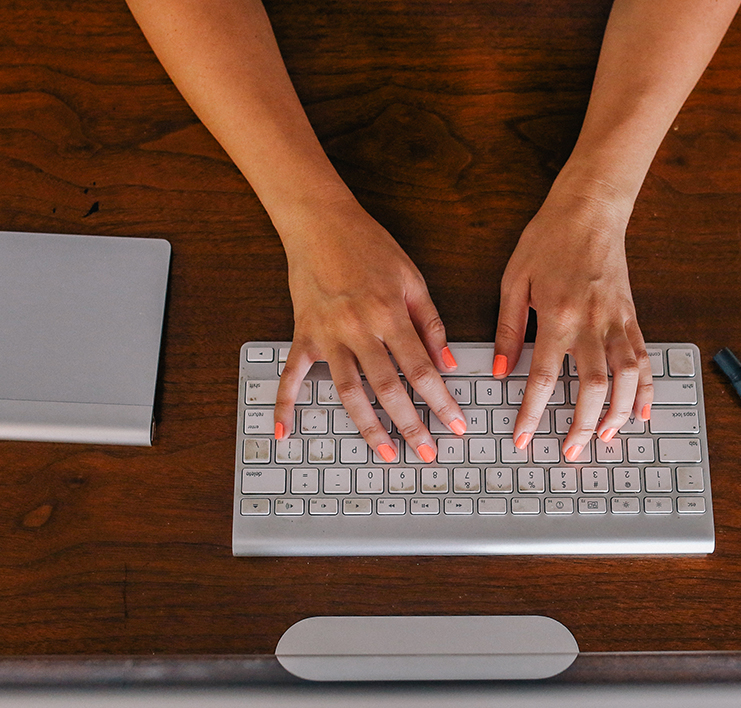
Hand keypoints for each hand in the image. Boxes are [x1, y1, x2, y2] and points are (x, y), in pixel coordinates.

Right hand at [272, 195, 465, 461]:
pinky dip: (285, 404)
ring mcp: (327, 335)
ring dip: (367, 427)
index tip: (455, 426)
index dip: (441, 402)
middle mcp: (359, 329)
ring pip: (348, 392)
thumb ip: (431, 324)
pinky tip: (285, 431)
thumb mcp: (412, 279)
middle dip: (410, 426)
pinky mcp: (303, 334)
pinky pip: (291, 375)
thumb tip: (447, 363)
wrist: (320, 222)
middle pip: (387, 389)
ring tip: (383, 453)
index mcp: (390, 315)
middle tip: (427, 454)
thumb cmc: (369, 246)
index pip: (421, 370)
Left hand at [494, 187, 652, 458]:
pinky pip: (644, 358)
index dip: (532, 413)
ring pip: (626, 377)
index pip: (542, 377)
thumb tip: (498, 370)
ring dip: (619, 412)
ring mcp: (617, 320)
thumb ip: (508, 328)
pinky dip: (645, 388)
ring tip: (606, 437)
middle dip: (582, 424)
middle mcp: (591, 322)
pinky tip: (642, 411)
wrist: (590, 209)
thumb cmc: (548, 239)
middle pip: (592, 386)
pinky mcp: (632, 316)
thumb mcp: (514, 280)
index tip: (523, 437)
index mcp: (556, 315)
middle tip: (572, 451)